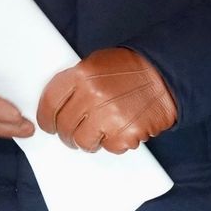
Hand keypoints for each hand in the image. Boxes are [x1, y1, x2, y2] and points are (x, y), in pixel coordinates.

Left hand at [36, 47, 177, 153]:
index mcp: (82, 75)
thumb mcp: (97, 63)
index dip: (45, 117)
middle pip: (64, 126)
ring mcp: (109, 116)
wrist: (165, 75)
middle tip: (73, 134)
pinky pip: (109, 147)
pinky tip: (120, 128)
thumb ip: (76, 81)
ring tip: (99, 132)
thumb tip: (58, 103)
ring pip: (83, 142)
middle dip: (66, 134)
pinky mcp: (126, 134)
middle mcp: (92, 96)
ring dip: (88, 141)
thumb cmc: (130, 68)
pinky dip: (113, 142)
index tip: (48, 124)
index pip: (50, 102)